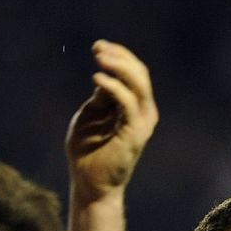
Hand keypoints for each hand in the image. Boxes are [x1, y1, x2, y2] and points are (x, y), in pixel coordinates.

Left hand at [65, 40, 157, 202]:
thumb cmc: (87, 152)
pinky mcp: (135, 133)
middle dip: (119, 56)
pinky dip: (114, 87)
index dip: (118, 55)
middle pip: (140, 74)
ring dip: (119, 66)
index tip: (97, 46)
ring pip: (139, 84)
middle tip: (97, 48)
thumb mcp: (90, 116)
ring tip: (99, 58)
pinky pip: (128, 103)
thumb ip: (101, 98)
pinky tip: (98, 79)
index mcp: (134, 107)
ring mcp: (142, 122)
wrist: (90, 184)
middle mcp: (143, 112)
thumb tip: (104, 77)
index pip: (134, 73)